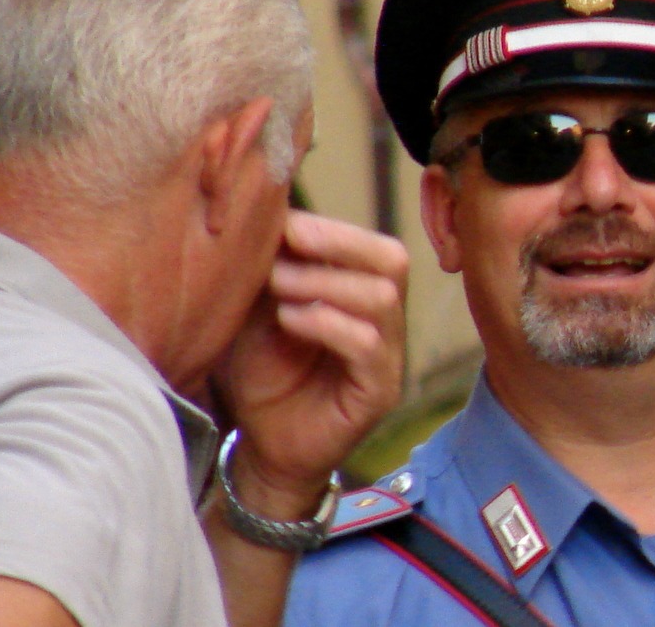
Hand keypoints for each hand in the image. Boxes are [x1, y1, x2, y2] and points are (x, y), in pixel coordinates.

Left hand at [213, 210, 407, 516]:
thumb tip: (264, 209)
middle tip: (286, 245)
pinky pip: (368, 345)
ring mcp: (388, 358)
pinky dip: (327, 323)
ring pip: (382, 298)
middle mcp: (386, 322)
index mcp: (363, 294)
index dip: (335, 228)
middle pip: (393, 260)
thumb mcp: (261, 309)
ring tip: (279, 286)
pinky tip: (289, 320)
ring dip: (324, 283)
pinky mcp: (378, 393)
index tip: (285, 222)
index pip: (375, 245)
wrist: (261, 446)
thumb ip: (274, 266)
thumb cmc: (261, 372)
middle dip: (337, 244)